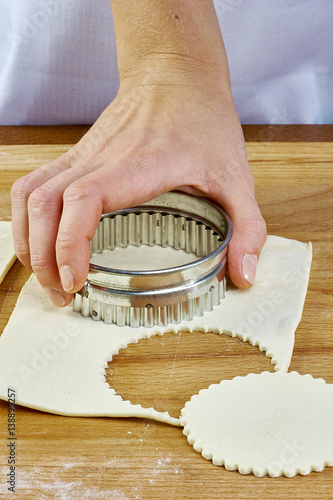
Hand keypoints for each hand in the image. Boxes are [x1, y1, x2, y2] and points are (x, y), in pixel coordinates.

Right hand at [11, 64, 265, 307]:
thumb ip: (248, 227)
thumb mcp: (237, 177)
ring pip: (30, 194)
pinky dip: (28, 219)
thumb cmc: (205, 121)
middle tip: (65, 296)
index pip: (85, 200)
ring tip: (48, 277)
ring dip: (29, 240)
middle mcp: (101, 158)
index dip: (70, 244)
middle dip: (44, 258)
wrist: (176, 73)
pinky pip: (34, 185)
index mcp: (138, 165)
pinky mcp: (76, 156)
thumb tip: (243, 277)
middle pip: (45, 204)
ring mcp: (82, 155)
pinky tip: (42, 243)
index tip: (76, 281)